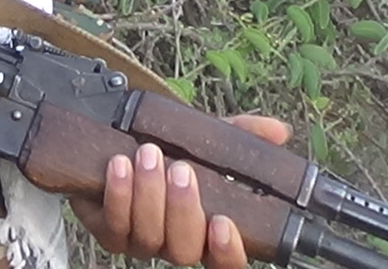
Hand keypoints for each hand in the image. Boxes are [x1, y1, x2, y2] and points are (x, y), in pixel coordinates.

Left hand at [70, 114, 291, 266]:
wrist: (121, 142)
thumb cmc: (172, 149)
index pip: (226, 263)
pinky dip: (119, 194)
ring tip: (149, 155)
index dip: (227, 252)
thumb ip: (244, 136)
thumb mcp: (210, 140)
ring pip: (148, 237)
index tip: (223, 223)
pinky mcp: (109, 232)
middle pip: (185, 251)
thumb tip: (278, 131)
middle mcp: (176, 243)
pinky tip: (120, 165)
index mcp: (207, 233)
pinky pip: (113, 226)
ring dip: (149, 195)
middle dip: (183, 211)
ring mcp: (141, 241)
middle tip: (181, 170)